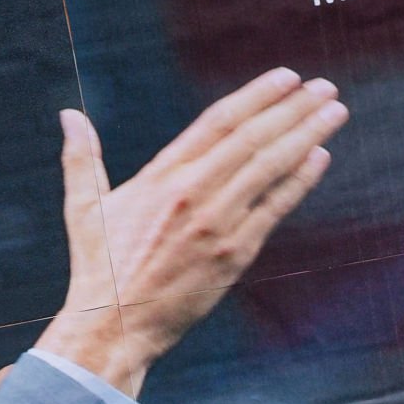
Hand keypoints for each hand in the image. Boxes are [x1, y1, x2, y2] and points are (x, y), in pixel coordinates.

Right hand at [36, 71, 347, 393]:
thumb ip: (82, 158)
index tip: (286, 78)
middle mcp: (192, 193)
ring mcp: (216, 223)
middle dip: (293, 108)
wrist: (113, 326)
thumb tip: (69, 115)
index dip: (256, 96)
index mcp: (160, 176)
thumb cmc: (98, 269)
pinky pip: (274, 209)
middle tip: (324, 87)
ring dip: (306, 135)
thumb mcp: (84, 208)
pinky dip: (299, 181)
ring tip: (334, 111)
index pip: (218, 122)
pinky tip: (320, 158)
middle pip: (252, 138)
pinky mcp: (233, 254)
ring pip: (270, 167)